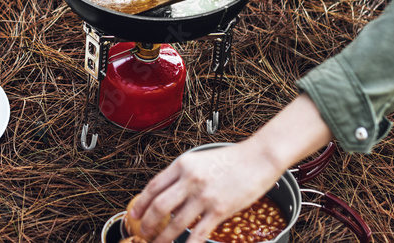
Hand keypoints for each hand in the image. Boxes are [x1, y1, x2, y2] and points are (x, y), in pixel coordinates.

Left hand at [127, 142, 284, 242]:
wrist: (259, 158)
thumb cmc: (231, 159)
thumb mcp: (200, 160)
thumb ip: (183, 176)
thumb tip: (169, 196)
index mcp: (182, 165)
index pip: (153, 187)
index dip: (141, 204)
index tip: (134, 216)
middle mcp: (190, 180)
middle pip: (159, 206)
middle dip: (148, 224)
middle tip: (144, 234)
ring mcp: (204, 196)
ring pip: (175, 223)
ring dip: (163, 238)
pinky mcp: (220, 210)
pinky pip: (198, 233)